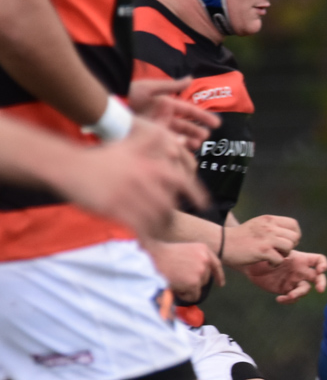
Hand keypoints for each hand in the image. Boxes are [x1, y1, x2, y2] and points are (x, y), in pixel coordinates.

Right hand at [48, 123, 206, 237]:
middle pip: (169, 205)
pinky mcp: (115, 208)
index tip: (205, 204)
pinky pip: (138, 227)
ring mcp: (129, 195)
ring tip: (158, 233)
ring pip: (155, 218)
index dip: (197, 194)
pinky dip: (145, 236)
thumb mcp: (130, 145)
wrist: (69, 166)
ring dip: (159, 228)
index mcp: (149, 165)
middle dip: (171, 217)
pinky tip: (145, 240)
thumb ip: (154, 141)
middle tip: (171, 224)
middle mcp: (143, 179)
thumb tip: (178, 139)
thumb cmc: (101, 158)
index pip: (183, 181)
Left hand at [128, 77, 219, 151]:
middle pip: (184, 126)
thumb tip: (190, 78)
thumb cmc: (127, 93)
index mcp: (166, 105)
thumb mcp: (150, 87)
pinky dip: (174, 148)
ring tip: (195, 145)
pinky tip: (180, 151)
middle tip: (205, 137)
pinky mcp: (149, 136)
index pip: (189, 111)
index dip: (203, 117)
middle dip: (196, 132)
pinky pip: (165, 144)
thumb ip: (171, 85)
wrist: (107, 106)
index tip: (216, 124)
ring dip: (187, 141)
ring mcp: (156, 127)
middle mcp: (163, 117)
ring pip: (177, 136)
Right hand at [145, 239, 223, 301]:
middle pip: (206, 279)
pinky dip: (184, 296)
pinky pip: (193, 296)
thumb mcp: (184, 251)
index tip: (220, 284)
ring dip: (187, 289)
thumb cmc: (162, 255)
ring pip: (198, 289)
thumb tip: (201, 275)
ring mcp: (201, 271)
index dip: (218, 276)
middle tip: (177, 278)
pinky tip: (174, 286)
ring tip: (174, 280)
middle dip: (193, 283)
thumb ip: (195, 260)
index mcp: (203, 249)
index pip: (216, 264)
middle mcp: (205, 259)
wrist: (150, 258)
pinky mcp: (194, 282)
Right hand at [224, 214, 299, 267]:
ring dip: (284, 256)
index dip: (295, 235)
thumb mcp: (258, 225)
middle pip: (294, 237)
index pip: (294, 224)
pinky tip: (267, 263)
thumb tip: (291, 235)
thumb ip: (273, 227)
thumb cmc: (240, 237)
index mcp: (269, 219)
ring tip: (274, 257)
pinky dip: (275, 264)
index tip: (286, 243)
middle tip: (280, 252)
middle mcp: (269, 227)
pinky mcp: (262, 251)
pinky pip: (280, 259)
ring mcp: (266, 238)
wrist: (222, 243)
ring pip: (289, 247)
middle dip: (290, 247)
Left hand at [243, 250, 326, 302]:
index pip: (318, 260)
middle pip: (318, 277)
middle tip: (320, 289)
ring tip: (289, 296)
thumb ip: (281, 253)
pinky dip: (288, 300)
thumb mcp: (273, 250)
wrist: (251, 264)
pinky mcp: (286, 290)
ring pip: (305, 289)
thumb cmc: (263, 253)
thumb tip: (285, 257)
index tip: (320, 270)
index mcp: (301, 259)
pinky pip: (293, 298)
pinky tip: (279, 299)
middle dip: (321, 283)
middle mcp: (300, 271)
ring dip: (299, 294)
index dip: (323, 265)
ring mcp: (294, 281)